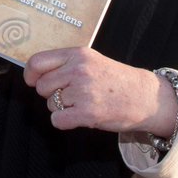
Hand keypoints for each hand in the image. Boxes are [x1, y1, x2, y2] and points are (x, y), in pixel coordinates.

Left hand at [23, 47, 177, 136]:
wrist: (146, 97)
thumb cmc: (117, 80)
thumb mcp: (92, 60)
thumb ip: (66, 63)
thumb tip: (35, 73)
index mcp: (77, 55)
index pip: (38, 62)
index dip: (30, 74)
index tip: (32, 81)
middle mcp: (78, 70)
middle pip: (42, 86)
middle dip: (51, 94)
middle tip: (71, 95)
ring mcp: (82, 92)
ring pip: (51, 104)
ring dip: (62, 108)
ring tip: (83, 103)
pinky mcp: (87, 113)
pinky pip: (57, 120)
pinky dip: (64, 122)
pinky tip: (79, 117)